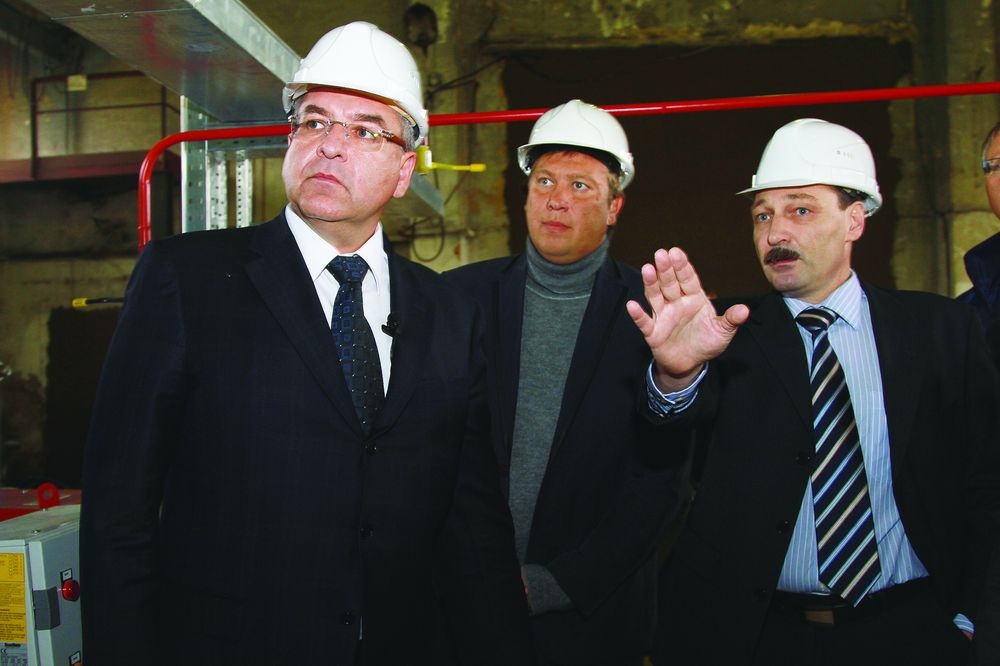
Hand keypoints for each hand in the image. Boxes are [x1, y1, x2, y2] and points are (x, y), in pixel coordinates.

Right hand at [626, 247, 748, 391]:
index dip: (682, 266)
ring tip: (647, 269)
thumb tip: (745, 310)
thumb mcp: (722, 332)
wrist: (690, 364)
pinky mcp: (653, 332)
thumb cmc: (706, 343)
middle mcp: (676, 303)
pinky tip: (632, 305)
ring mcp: (663, 315)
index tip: (676, 252)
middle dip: (666, 269)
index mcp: (694, 298)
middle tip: (661, 253)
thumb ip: (731, 320)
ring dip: (651, 283)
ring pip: (656, 296)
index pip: (688, 279)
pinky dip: (638, 315)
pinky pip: (645, 322)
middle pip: (670, 283)